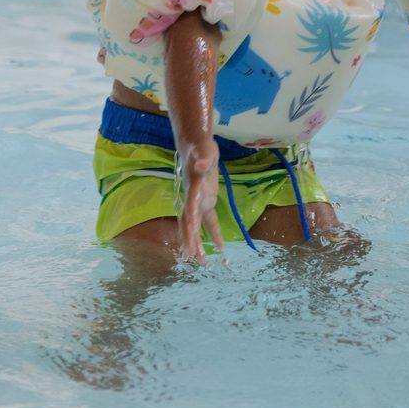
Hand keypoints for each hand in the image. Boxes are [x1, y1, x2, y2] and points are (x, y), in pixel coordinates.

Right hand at [176, 141, 223, 260]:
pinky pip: (209, 221)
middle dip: (190, 240)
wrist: (195, 146)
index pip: (190, 209)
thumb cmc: (201, 148)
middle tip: (194, 259)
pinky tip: (219, 246)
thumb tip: (201, 165)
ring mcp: (198, 202)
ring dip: (197, 242)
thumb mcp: (205, 151)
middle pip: (189, 223)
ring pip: (195, 226)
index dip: (189, 224)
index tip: (190, 239)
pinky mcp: (206, 201)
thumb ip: (204, 159)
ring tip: (201, 261)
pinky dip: (213, 233)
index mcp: (192, 188)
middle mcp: (193, 198)